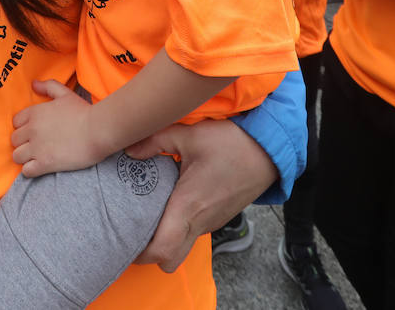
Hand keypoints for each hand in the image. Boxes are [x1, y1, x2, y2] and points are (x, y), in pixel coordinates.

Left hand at [11, 80, 101, 176]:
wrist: (98, 131)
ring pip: (17, 156)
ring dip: (25, 157)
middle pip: (14, 140)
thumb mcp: (66, 94)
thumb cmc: (84, 112)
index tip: (35, 131)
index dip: (24, 127)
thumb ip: (48, 86)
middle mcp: (32, 130)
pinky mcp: (44, 164)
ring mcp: (37, 148)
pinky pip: (26, 171)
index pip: (16, 122)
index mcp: (35, 113)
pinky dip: (31, 170)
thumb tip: (34, 84)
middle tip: (37, 145)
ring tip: (37, 157)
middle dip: (23, 143)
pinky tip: (41, 167)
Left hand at [125, 119, 275, 271]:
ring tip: (149, 212)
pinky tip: (172, 202)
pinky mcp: (219, 217)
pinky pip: (194, 233)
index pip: (162, 250)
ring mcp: (212, 222)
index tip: (124, 238)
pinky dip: (180, 227)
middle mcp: (200, 221)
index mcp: (188, 206)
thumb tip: (128, 149)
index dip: (140, 253)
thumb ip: (154, 141)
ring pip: (183, 247)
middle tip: (133, 228)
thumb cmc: (232, 142)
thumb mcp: (189, 135)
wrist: (270, 149)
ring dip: (165, 239)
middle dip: (149, 253)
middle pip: (170, 261)